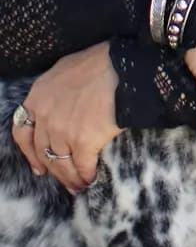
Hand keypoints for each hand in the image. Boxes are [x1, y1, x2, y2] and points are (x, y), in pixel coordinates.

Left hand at [11, 42, 121, 193]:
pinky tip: (92, 177)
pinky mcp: (83, 142)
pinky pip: (82, 166)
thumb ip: (56, 91)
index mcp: (38, 96)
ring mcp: (62, 131)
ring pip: (61, 164)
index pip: (22, 132)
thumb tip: (61, 105)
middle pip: (43, 152)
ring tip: (79, 184)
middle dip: (55, 171)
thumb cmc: (100, 63)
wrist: (122, 67)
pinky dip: (87, 175)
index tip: (39, 166)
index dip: (29, 153)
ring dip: (71, 177)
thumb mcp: (66, 70)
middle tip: (66, 179)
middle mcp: (45, 116)